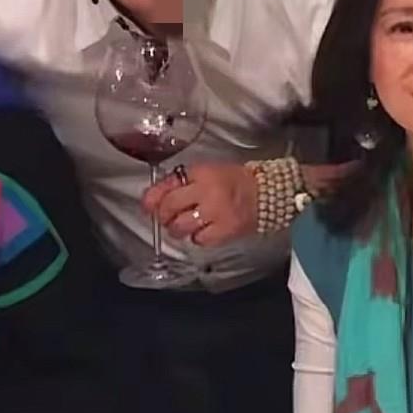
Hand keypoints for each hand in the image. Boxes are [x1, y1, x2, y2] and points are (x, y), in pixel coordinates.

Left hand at [143, 163, 258, 246]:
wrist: (265, 194)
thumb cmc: (232, 182)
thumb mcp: (205, 172)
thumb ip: (177, 183)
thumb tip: (150, 199)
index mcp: (201, 173)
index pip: (168, 186)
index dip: (153, 198)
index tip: (148, 205)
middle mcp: (207, 191)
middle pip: (170, 207)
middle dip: (163, 215)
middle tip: (167, 217)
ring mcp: (216, 212)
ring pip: (181, 226)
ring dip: (177, 229)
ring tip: (184, 225)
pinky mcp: (224, 231)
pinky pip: (199, 239)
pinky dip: (197, 238)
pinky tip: (204, 231)